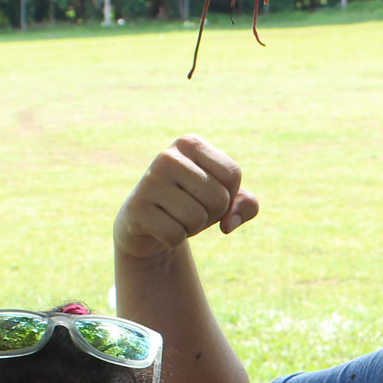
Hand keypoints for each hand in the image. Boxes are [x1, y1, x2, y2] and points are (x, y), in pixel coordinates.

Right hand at [114, 134, 260, 260]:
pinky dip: (174, 239)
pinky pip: (175, 235)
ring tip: (176, 217)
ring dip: (192, 228)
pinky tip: (161, 227)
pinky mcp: (136, 207)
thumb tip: (229, 223)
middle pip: (219, 198)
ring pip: (197, 218)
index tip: (207, 194)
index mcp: (190, 143)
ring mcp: (149, 180)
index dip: (228, 195)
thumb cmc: (192, 204)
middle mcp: (168, 156)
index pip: (232, 175)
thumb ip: (246, 205)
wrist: (147, 224)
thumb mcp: (225, 200)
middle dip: (212, 214)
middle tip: (191, 209)